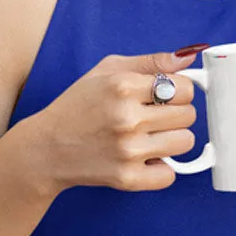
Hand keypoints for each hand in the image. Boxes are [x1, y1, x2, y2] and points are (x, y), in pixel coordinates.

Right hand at [32, 46, 206, 192]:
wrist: (46, 148)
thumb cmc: (78, 106)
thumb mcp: (107, 71)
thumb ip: (151, 62)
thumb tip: (189, 56)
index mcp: (123, 86)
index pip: (185, 88)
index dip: (180, 91)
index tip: (167, 97)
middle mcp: (126, 118)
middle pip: (189, 115)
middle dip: (176, 115)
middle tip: (154, 117)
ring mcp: (128, 151)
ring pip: (185, 142)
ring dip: (172, 140)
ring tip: (149, 137)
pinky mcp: (127, 178)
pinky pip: (170, 174)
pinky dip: (160, 168)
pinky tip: (143, 158)